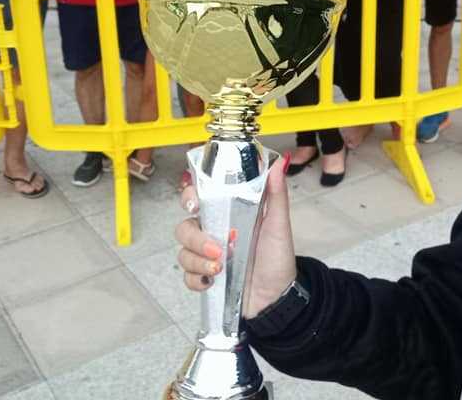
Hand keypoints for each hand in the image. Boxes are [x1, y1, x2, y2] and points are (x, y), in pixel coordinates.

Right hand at [175, 155, 296, 317]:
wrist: (278, 297)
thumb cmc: (277, 257)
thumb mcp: (279, 224)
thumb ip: (276, 194)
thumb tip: (275, 164)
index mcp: (228, 213)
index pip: (199, 197)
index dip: (189, 196)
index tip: (195, 203)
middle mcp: (214, 232)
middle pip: (185, 226)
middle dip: (194, 237)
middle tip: (215, 248)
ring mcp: (206, 256)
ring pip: (183, 252)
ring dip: (197, 260)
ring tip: (220, 268)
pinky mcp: (204, 277)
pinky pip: (187, 276)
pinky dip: (196, 279)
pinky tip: (212, 282)